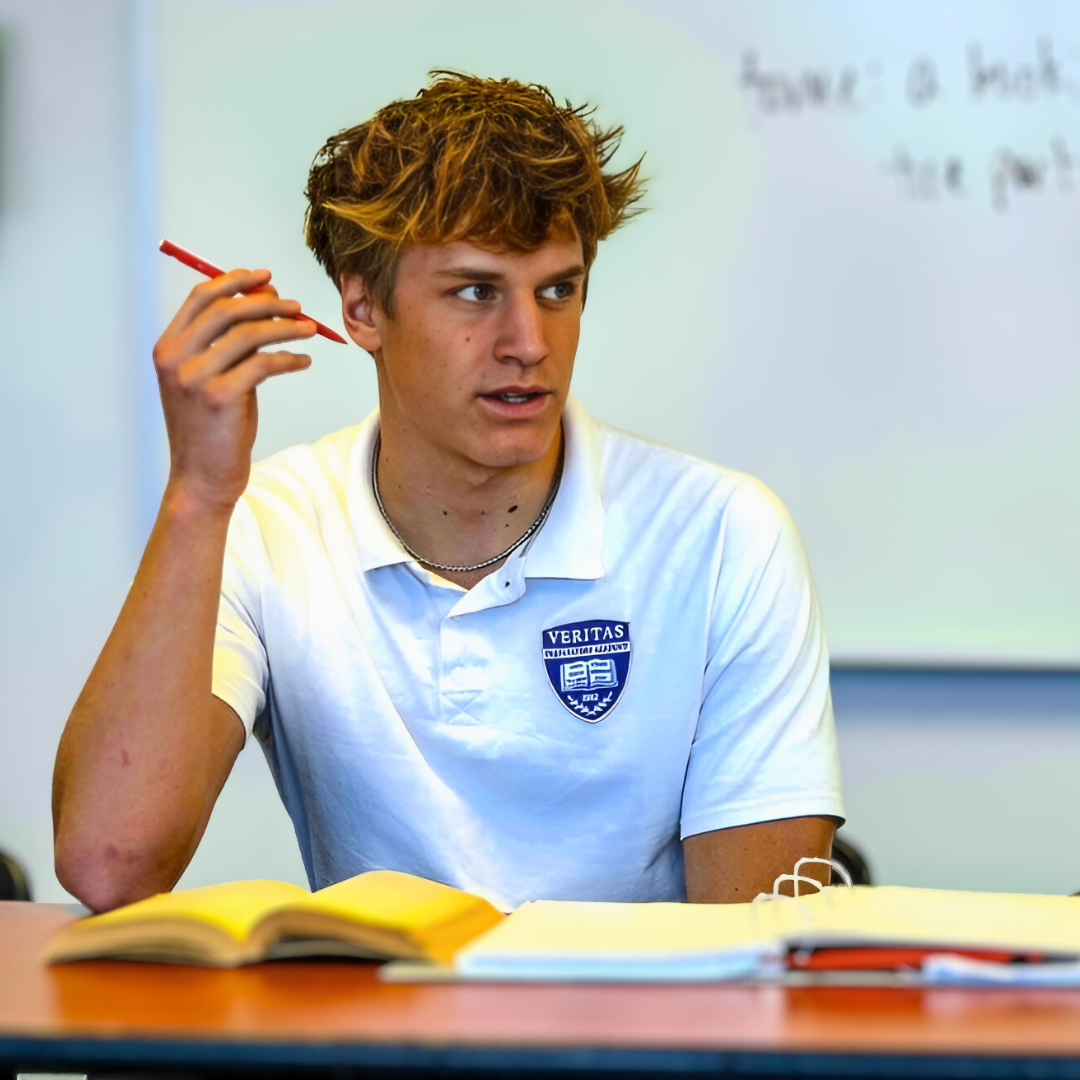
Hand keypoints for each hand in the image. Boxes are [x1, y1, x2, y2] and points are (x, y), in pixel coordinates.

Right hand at [152, 268, 317, 511]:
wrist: (202, 477)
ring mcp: (194, 378)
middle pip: (226, 309)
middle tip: (297, 306)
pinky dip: (289, 358)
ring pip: (248, 334)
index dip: (235, 282)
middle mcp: (175, 359)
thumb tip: (265, 299)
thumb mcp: (212, 378)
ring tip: (310, 329)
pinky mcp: (219, 397)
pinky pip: (263, 364)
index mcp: (167, 348)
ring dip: (285, 327)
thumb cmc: (212, 428)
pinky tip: (303, 361)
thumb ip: (229, 342)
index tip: (266, 278)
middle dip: (267, 302)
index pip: (200, 297)